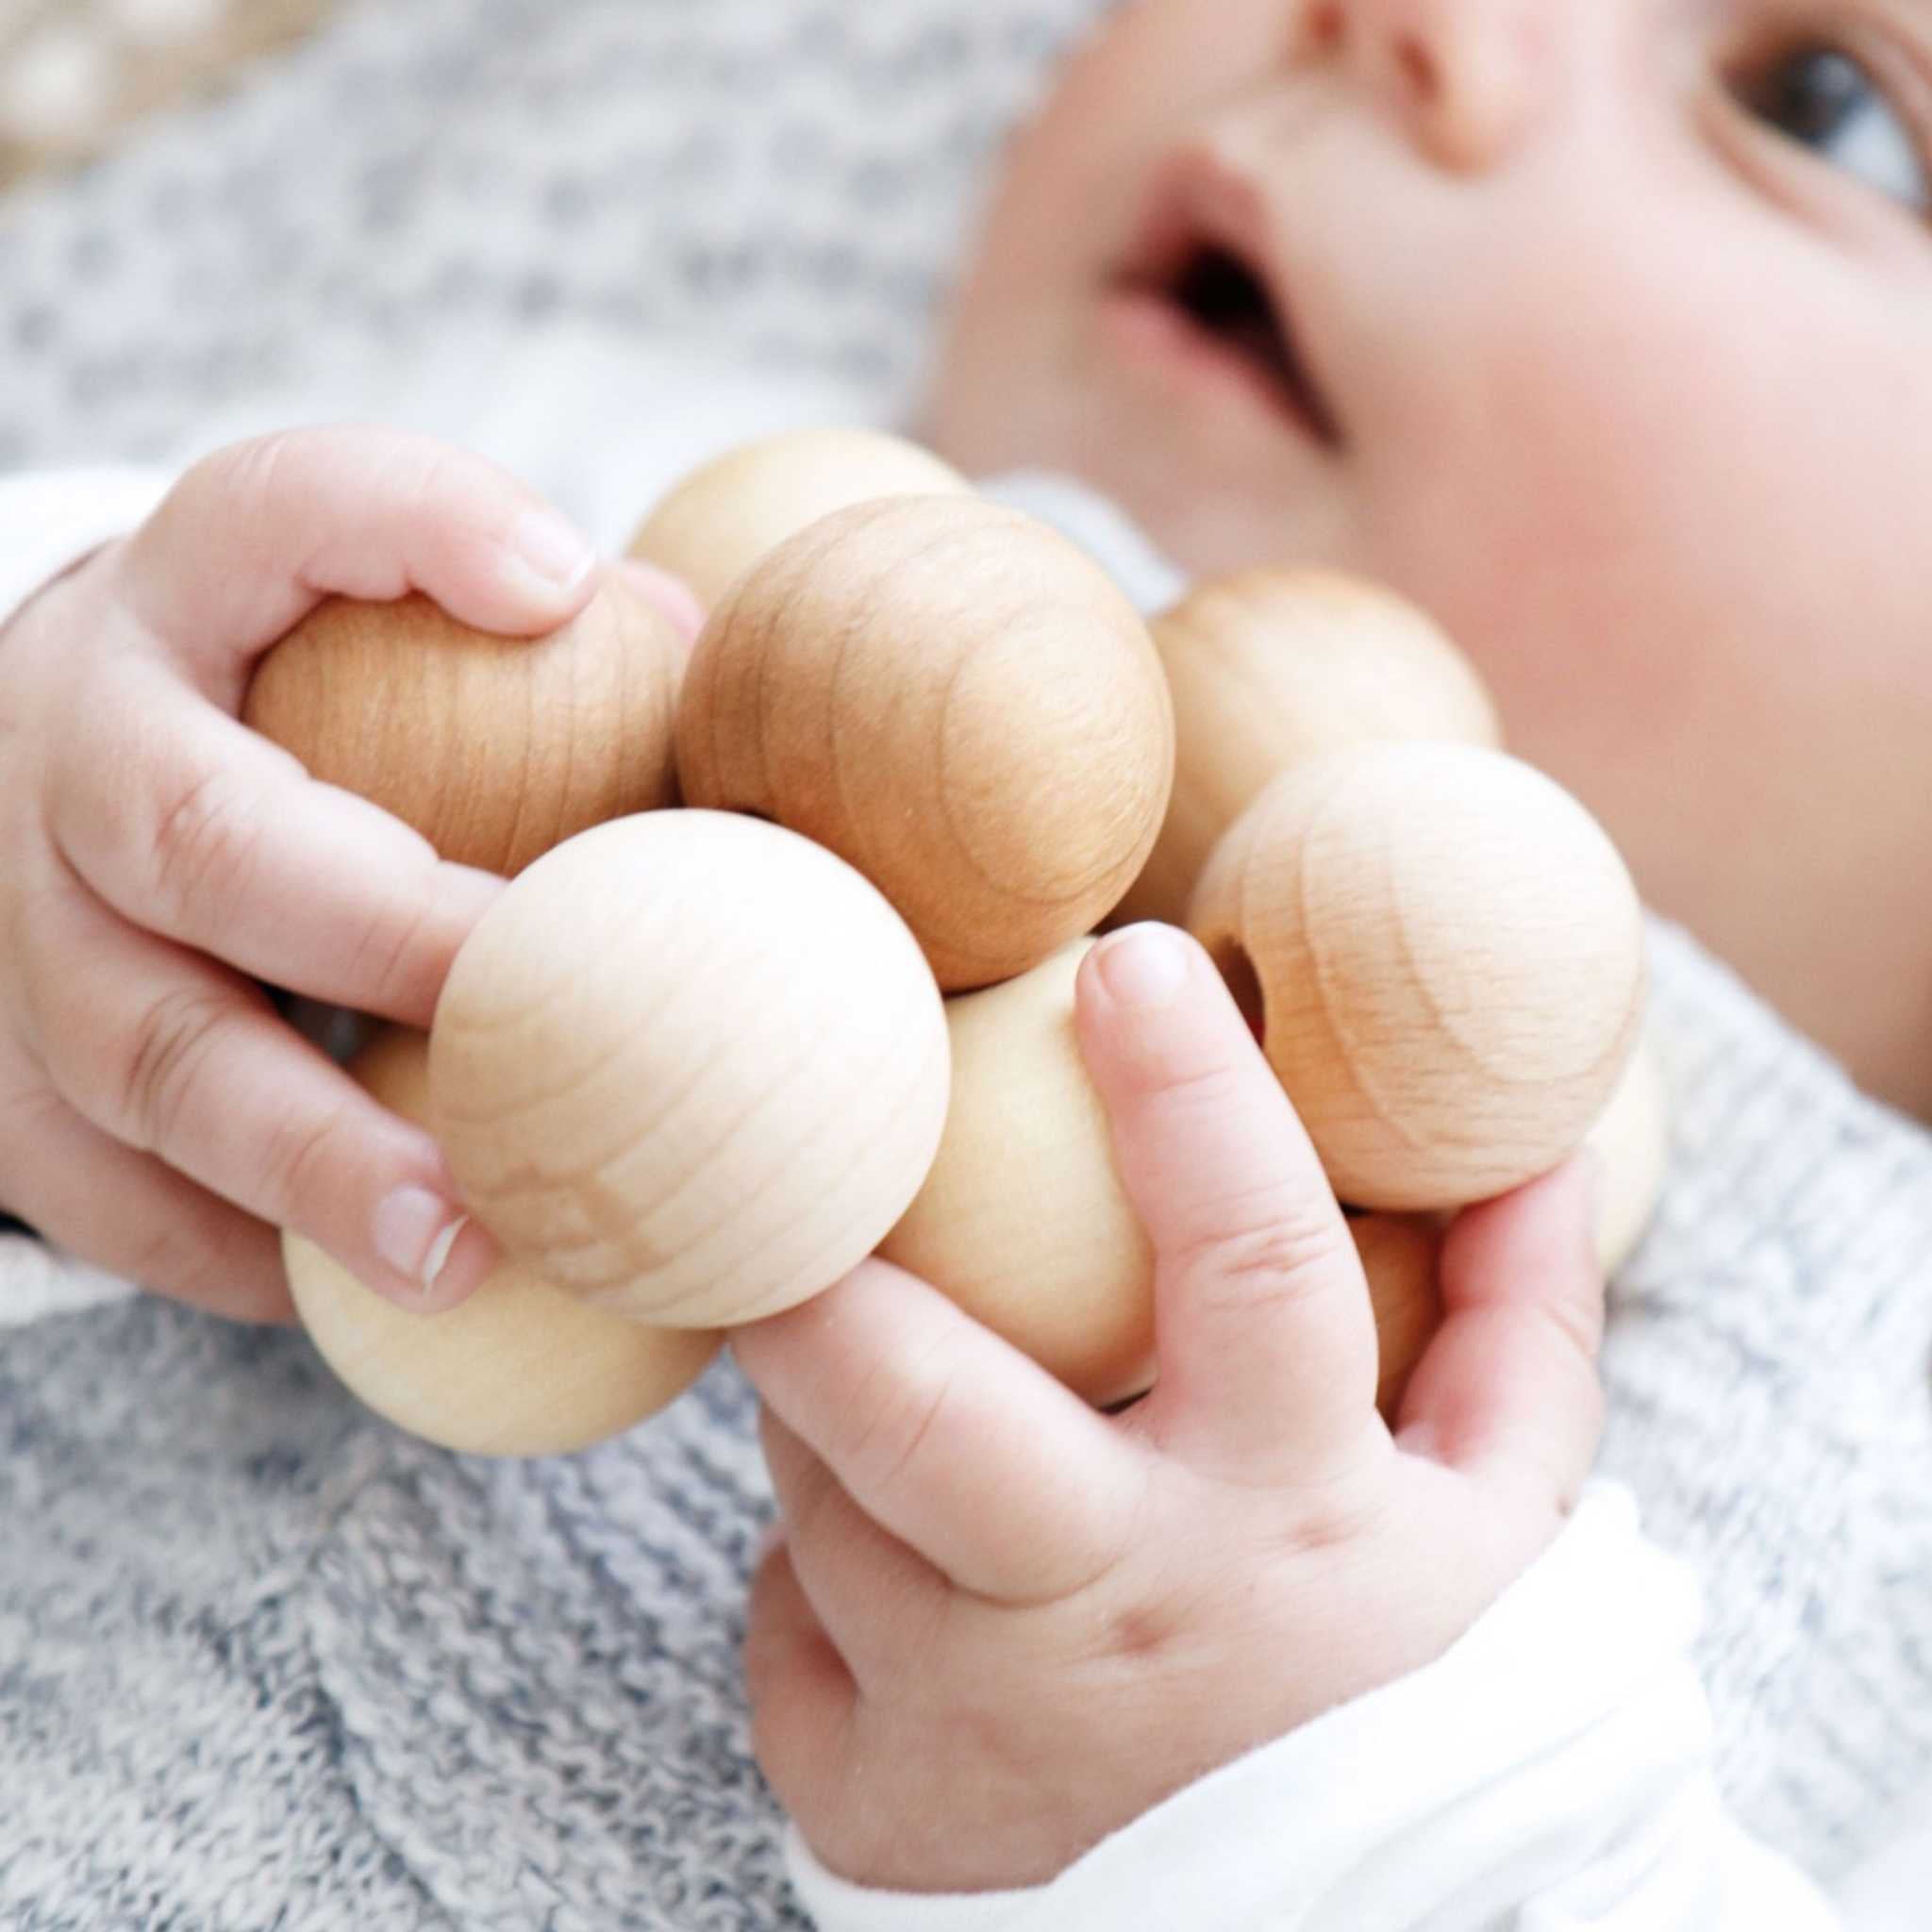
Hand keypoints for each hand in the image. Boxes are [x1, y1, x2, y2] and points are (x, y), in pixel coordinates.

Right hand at [0, 425, 689, 1321]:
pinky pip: (97, 1186)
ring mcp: (9, 920)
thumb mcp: (372, 618)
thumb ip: (541, 636)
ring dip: (309, 1159)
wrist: (54, 767)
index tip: (561, 584)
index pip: (275, 509)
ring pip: (138, 1048)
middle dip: (377, 938)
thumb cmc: (286, 702)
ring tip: (464, 1251)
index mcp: (187, 596)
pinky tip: (359, 1296)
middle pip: (197, 836)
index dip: (406, 530)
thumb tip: (717, 667)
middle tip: (541, 1025)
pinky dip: (233, 1248)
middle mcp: (73, 743)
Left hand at [733, 922, 1605, 1894]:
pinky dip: (819, 1573)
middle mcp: (1123, 1622)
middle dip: (823, 1274)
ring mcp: (980, 1731)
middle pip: (921, 1412)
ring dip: (825, 1391)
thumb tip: (1525, 1143)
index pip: (1257, 1261)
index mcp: (1294, 1515)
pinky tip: (895, 1564)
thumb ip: (1516, 1319)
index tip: (1127, 958)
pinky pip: (788, 1631)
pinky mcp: (879, 1812)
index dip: (1193, 1094)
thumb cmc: (1420, 1693)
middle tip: (783, 1169)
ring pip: (823, 1495)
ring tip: (880, 1352)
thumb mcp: (1503, 1511)